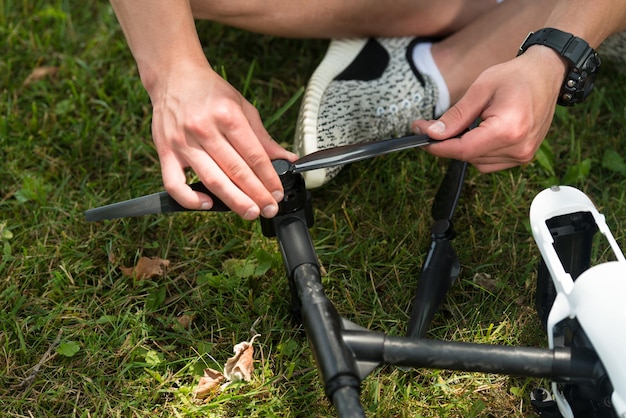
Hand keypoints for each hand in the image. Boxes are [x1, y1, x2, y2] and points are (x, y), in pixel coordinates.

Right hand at [149, 63, 297, 219]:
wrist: (174, 76)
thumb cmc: (210, 93)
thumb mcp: (242, 107)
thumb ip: (263, 137)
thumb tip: (287, 158)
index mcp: (227, 115)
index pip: (254, 154)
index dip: (269, 178)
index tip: (277, 193)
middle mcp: (204, 128)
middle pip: (235, 170)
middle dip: (256, 194)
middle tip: (269, 208)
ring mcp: (182, 142)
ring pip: (211, 180)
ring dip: (233, 200)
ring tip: (250, 212)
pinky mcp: (165, 152)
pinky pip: (174, 184)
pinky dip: (191, 199)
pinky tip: (208, 204)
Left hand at [413, 47, 565, 172]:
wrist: (547, 74)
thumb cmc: (515, 77)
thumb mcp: (480, 89)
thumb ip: (456, 115)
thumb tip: (432, 133)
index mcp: (508, 130)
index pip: (463, 149)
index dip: (437, 145)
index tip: (420, 135)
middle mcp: (518, 148)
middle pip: (468, 156)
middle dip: (448, 144)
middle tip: (435, 126)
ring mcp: (523, 155)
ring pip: (477, 162)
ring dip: (465, 147)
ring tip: (470, 122)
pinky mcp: (523, 157)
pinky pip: (489, 163)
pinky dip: (478, 151)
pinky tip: (482, 132)